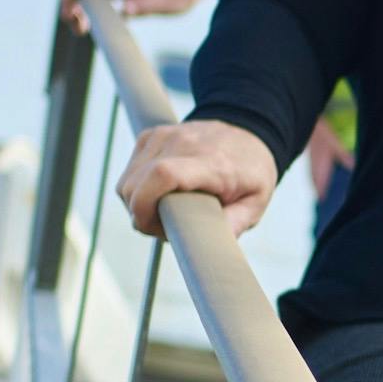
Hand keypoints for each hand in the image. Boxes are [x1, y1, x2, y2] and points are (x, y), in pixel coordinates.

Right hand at [117, 118, 277, 241]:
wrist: (248, 135)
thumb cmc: (251, 173)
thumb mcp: (254, 204)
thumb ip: (235, 225)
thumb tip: (209, 247)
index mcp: (211, 162)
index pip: (163, 175)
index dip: (145, 206)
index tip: (153, 227)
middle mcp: (184, 143)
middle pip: (136, 183)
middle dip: (141, 215)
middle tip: (166, 226)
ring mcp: (165, 135)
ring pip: (127, 180)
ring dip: (138, 203)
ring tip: (165, 210)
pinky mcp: (152, 135)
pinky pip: (129, 169)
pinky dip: (137, 187)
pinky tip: (159, 193)